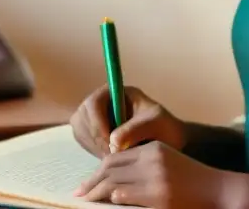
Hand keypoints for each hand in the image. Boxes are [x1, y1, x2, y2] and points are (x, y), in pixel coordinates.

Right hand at [71, 85, 186, 157]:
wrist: (169, 142)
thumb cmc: (165, 127)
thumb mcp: (156, 124)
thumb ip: (135, 129)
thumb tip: (113, 141)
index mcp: (116, 91)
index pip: (93, 102)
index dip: (97, 123)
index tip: (110, 142)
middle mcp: (103, 102)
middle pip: (81, 116)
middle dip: (95, 137)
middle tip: (111, 154)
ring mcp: (95, 117)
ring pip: (80, 130)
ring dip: (93, 145)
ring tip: (114, 156)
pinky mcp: (93, 132)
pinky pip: (83, 141)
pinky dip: (93, 150)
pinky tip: (110, 157)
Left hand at [76, 141, 235, 207]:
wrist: (219, 190)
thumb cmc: (193, 181)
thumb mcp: (168, 163)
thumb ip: (144, 165)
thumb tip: (114, 182)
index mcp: (153, 148)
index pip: (115, 157)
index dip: (97, 170)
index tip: (87, 181)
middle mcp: (152, 159)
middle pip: (110, 168)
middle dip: (91, 182)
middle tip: (78, 193)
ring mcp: (154, 178)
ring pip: (114, 182)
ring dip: (96, 193)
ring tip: (85, 200)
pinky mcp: (158, 197)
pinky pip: (126, 196)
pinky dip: (113, 199)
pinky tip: (107, 202)